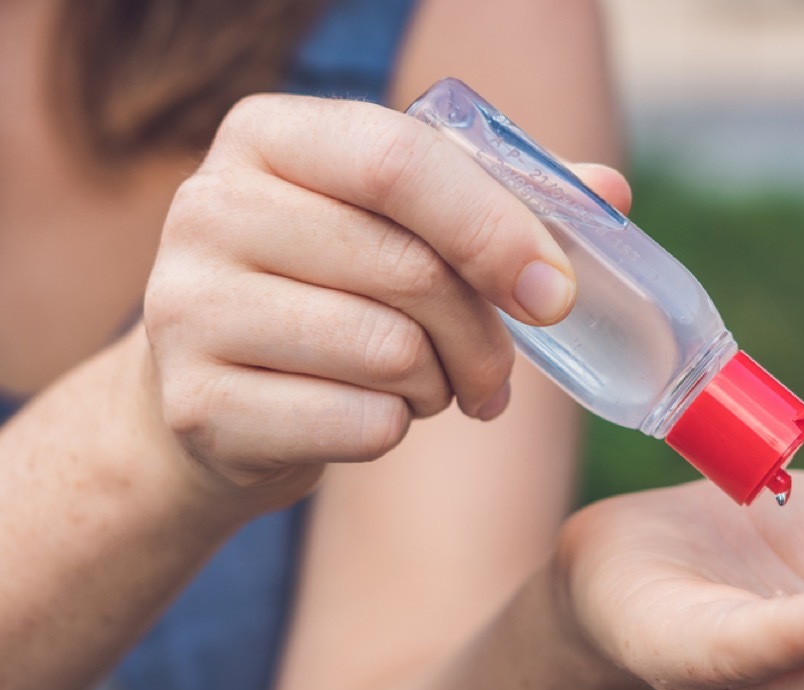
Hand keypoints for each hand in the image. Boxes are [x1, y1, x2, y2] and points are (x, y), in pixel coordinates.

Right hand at [140, 94, 628, 504]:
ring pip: (390, 352)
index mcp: (268, 137)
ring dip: (439, 386)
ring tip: (422, 386)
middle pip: (409, 268)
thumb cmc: (331, 296)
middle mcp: (209, 208)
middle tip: (497, 373)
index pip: (402, 162)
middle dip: (484, 336)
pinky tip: (370, 418)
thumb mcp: (400, 228)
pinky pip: (360, 425)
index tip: (559, 293)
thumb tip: (611, 192)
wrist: (217, 401)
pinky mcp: (196, 404)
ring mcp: (185, 307)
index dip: (499, 229)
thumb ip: (500, 200)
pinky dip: (395, 431)